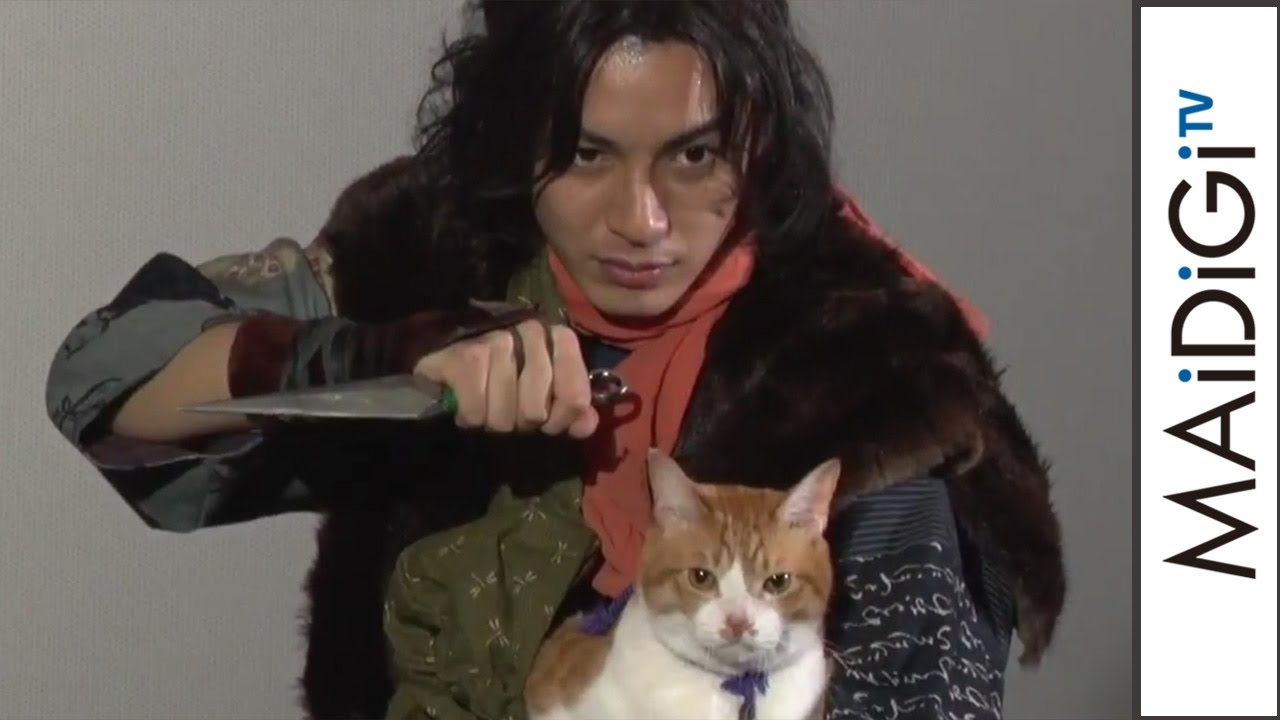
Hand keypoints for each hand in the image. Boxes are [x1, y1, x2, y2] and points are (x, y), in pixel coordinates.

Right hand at [413, 320, 599, 437]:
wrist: (448, 348)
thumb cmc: (505, 370)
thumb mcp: (545, 386)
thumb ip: (571, 404)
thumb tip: (585, 426)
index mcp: (559, 338)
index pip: (575, 397)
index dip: (561, 421)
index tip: (548, 424)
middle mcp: (531, 333)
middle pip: (536, 412)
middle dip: (521, 423)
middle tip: (510, 410)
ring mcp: (497, 342)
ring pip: (505, 416)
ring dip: (493, 421)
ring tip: (487, 406)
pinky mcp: (465, 357)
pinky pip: (476, 412)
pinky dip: (470, 418)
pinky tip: (468, 405)